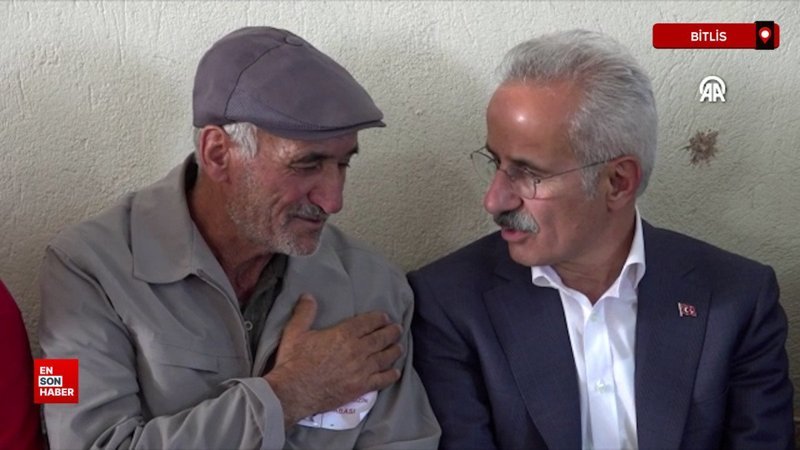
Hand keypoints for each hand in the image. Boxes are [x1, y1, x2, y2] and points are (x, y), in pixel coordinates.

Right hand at [264, 293, 402, 427]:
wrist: (293, 392)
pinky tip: (396, 372)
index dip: (379, 319)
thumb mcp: (295, 332)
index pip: (368, 322)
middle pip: (381, 338)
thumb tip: (309, 296)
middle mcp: (357, 350)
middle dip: (391, 332)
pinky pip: (382, 380)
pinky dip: (391, 375)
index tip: (385, 318)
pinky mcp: (361, 387)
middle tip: (398, 329)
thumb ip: (304, 313)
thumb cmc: (293, 361)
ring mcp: (361, 370)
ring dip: (394, 351)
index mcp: (344, 334)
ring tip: (399, 347)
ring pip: (385, 357)